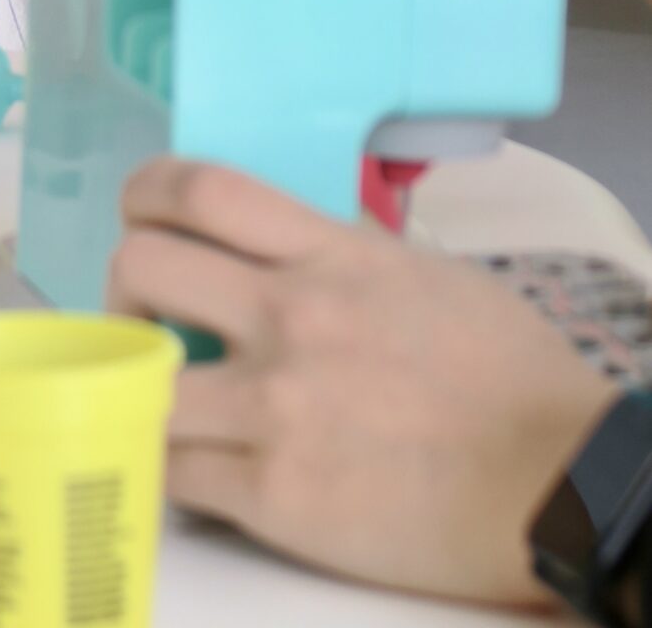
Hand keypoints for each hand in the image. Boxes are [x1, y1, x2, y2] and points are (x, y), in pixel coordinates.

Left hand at [107, 157, 615, 605]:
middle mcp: (290, 318)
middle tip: (143, 311)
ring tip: (162, 392)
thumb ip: (338, 252)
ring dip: (139, 380)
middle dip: (127, 285)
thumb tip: (278, 248)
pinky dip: (172, 463)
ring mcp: (276, 408)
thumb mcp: (421, 273)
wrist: (560, 482)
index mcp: (330, 254)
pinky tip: (197, 462)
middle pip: (145, 268)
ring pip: (141, 376)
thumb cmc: (509, 376)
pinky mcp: (276, 497)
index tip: (141, 214)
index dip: (147, 194)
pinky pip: (175, 470)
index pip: (200, 189)